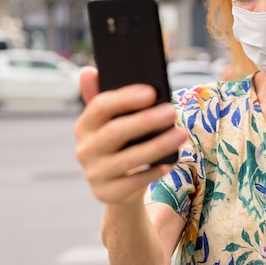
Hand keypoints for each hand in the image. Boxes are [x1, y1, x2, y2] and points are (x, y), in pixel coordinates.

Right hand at [74, 67, 186, 205]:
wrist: (118, 185)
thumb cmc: (122, 143)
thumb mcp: (113, 121)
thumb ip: (105, 97)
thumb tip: (89, 71)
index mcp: (84, 126)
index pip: (100, 107)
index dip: (125, 98)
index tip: (151, 91)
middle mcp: (84, 150)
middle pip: (116, 132)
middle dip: (146, 120)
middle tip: (172, 111)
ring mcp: (94, 174)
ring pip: (129, 159)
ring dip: (158, 146)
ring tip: (181, 134)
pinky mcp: (106, 194)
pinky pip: (134, 183)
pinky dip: (154, 171)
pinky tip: (171, 162)